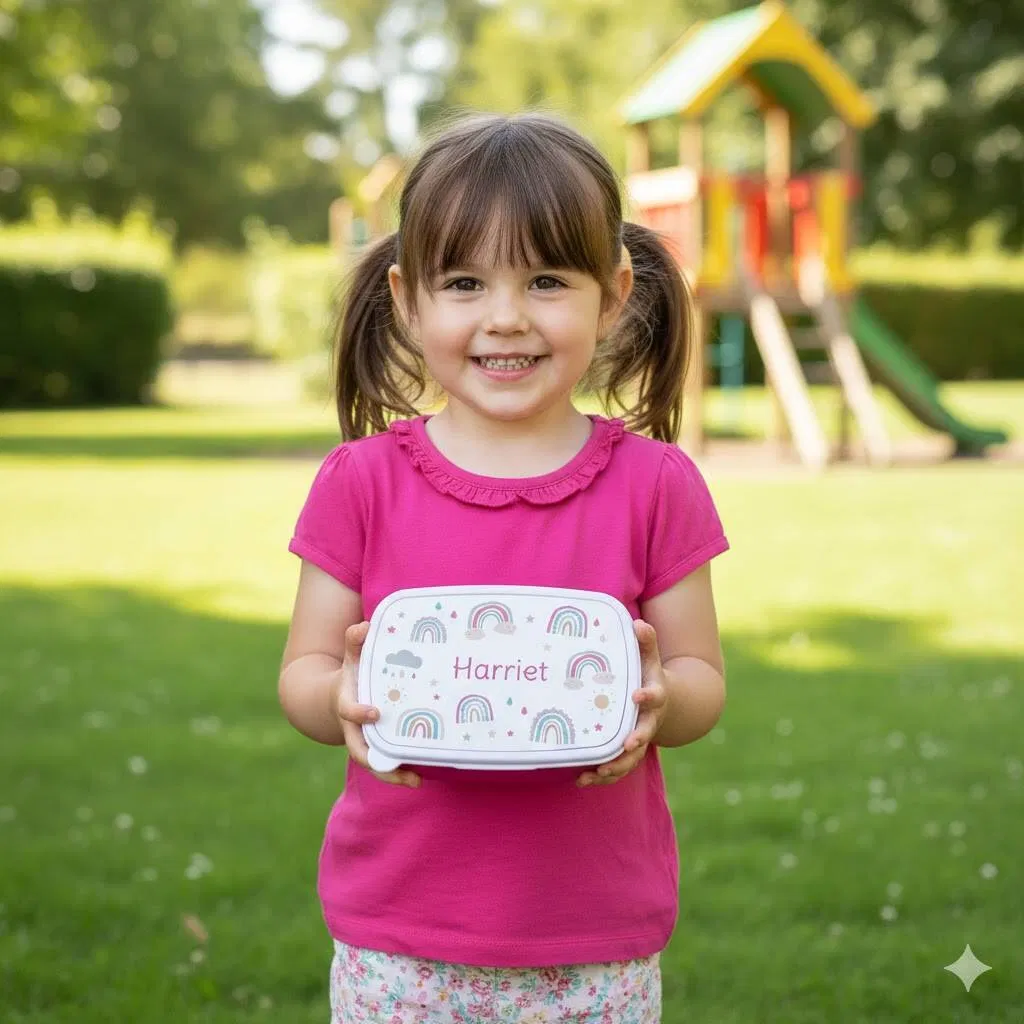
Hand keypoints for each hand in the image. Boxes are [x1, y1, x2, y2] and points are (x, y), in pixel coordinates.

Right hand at [330, 621, 420, 787]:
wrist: (335, 698)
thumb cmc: (351, 674)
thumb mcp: (350, 656)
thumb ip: (354, 641)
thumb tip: (365, 626)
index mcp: (346, 705)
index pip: (349, 712)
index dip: (359, 713)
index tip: (375, 712)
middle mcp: (353, 729)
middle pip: (360, 751)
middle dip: (377, 761)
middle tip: (398, 766)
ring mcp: (365, 741)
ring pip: (375, 764)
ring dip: (393, 774)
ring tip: (416, 780)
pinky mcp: (377, 747)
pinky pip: (387, 762)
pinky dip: (401, 770)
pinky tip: (423, 773)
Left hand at [577, 619, 668, 787]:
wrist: (663, 703)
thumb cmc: (648, 676)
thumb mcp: (650, 657)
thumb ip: (646, 641)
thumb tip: (638, 623)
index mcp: (654, 697)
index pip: (655, 696)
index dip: (647, 696)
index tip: (637, 694)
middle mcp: (648, 722)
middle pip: (644, 734)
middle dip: (635, 741)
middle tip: (626, 745)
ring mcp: (638, 739)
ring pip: (630, 759)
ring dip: (615, 766)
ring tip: (597, 772)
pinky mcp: (627, 752)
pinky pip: (616, 767)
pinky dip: (602, 776)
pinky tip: (581, 779)